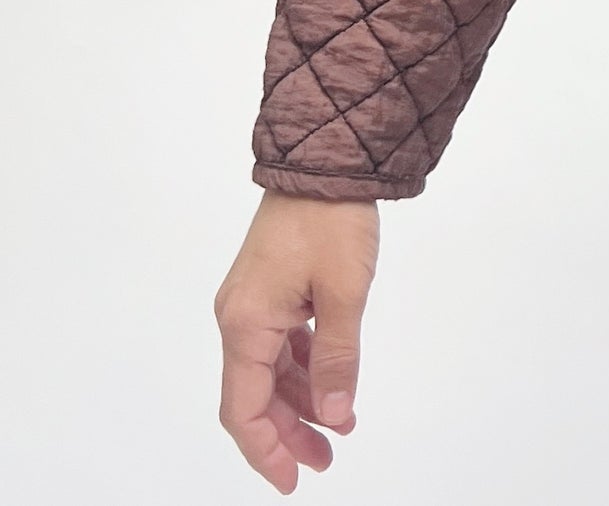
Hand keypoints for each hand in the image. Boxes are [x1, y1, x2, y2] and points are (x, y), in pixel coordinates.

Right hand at [214, 189, 379, 492]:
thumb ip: (337, 358)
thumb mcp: (344, 293)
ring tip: (337, 425)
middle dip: (287, 433)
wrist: (328, 160)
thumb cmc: (332, 220)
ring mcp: (254, 301)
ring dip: (299, 400)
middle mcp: (239, 317)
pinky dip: (304, 366)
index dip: (265, 451)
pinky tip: (331, 381)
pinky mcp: (272, 287)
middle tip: (325, 460)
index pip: (244, 410)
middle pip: (255, 395)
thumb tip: (335, 416)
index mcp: (244, 325)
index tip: (293, 481)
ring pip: (269, 370)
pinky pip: (281, 343)